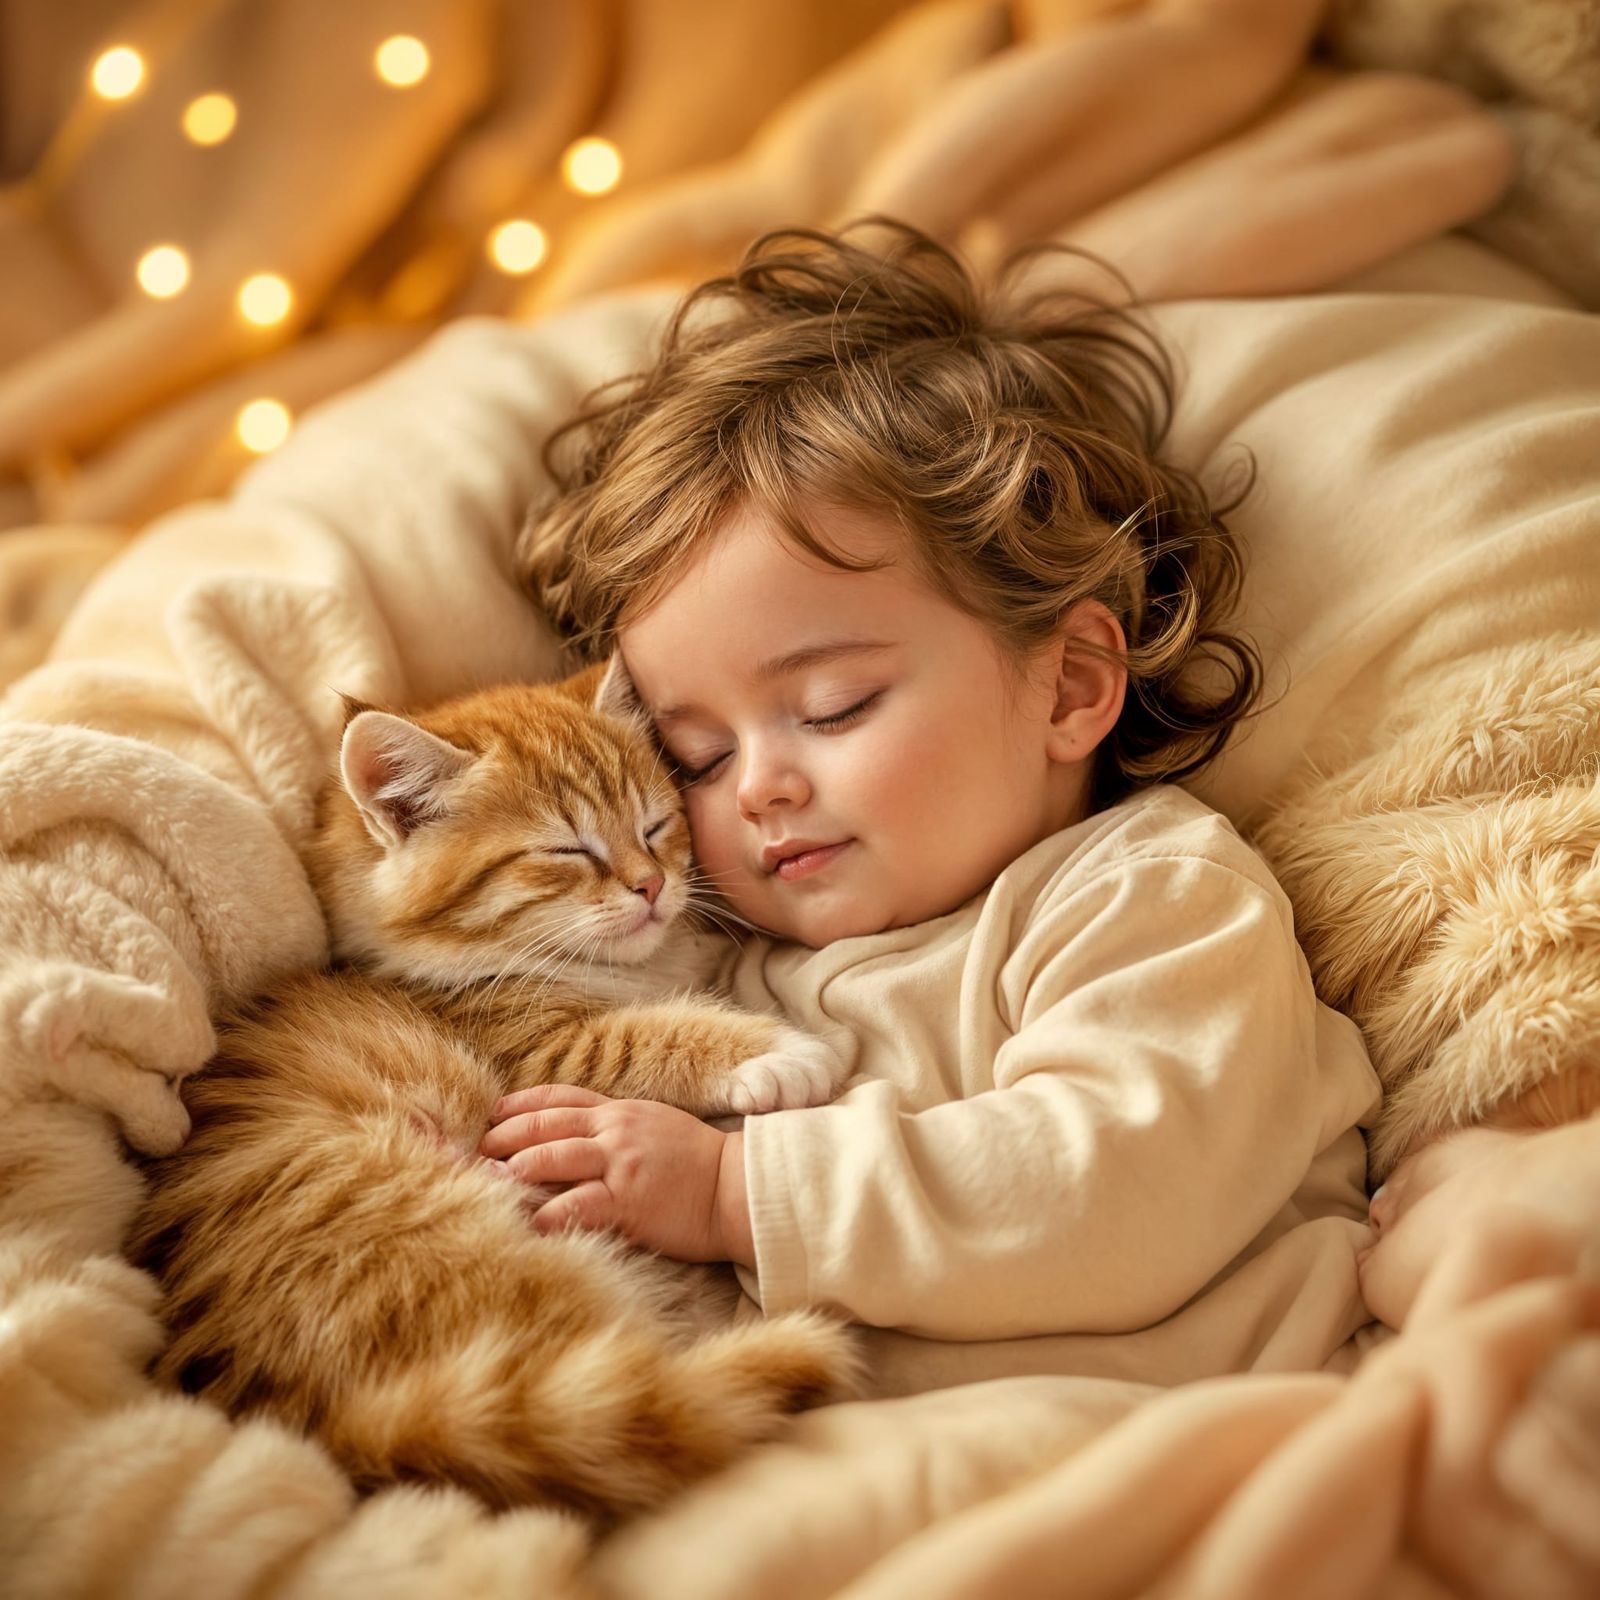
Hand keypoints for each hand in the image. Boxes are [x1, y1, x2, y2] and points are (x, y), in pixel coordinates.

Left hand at [480, 1084, 753, 1265]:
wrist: (738, 1188)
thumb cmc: (700, 1164)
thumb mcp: (657, 1127)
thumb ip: (618, 1127)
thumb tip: (582, 1137)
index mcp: (621, 1112)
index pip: (560, 1098)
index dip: (521, 1104)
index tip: (493, 1114)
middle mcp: (615, 1131)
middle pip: (546, 1125)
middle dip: (505, 1137)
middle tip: (475, 1151)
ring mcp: (621, 1163)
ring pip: (554, 1157)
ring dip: (515, 1168)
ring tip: (486, 1179)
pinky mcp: (628, 1200)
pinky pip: (577, 1204)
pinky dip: (548, 1213)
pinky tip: (527, 1222)